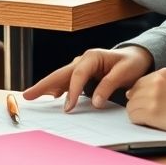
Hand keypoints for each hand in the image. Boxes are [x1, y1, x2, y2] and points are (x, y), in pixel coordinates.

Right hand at [23, 46, 152, 109]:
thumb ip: (108, 86)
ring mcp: (81, 67)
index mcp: (91, 57)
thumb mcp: (124, 73)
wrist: (137, 57)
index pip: (77, 75)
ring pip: (60, 77)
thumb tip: (95, 102)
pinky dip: (57, 88)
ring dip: (47, 86)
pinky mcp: (83, 74)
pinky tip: (52, 96)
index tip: (68, 107)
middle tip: (28, 95)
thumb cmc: (131, 63)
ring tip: (33, 95)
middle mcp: (82, 60)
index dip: (71, 91)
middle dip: (43, 85)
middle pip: (60, 74)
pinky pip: (66, 81)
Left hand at [126, 68, 165, 136]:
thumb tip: (137, 91)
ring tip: (153, 119)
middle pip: (133, 93)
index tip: (150, 103)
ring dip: (139, 113)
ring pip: (131, 106)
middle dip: (139, 104)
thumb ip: (160, 84)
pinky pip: (133, 116)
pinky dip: (139, 121)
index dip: (143, 95)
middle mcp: (155, 82)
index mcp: (162, 73)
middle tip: (151, 113)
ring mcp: (152, 96)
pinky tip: (150, 123)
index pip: (140, 83)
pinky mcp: (151, 112)